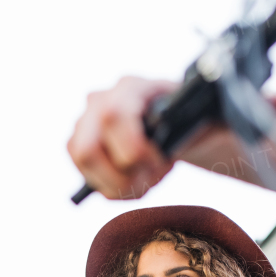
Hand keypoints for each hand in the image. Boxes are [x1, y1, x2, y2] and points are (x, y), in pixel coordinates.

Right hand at [67, 76, 177, 198]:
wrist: (177, 123)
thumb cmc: (187, 121)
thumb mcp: (197, 119)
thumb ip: (185, 126)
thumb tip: (167, 145)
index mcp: (130, 87)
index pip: (112, 116)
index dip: (134, 150)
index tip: (160, 161)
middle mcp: (98, 101)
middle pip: (86, 150)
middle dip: (122, 175)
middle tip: (152, 174)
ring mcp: (84, 125)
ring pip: (85, 167)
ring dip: (121, 184)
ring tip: (148, 176)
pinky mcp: (78, 147)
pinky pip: (90, 180)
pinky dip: (117, 189)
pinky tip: (137, 178)